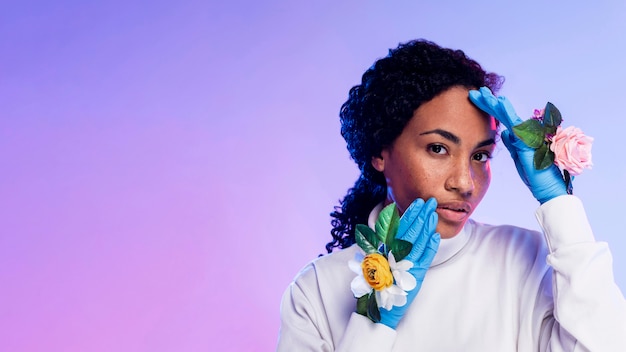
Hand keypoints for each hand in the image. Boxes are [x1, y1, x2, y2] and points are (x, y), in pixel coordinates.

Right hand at [379, 197, 439, 328]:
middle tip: (430, 201)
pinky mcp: (414, 276)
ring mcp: (405, 264)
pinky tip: (436, 236)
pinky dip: (430, 247)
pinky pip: (424, 258)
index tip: (418, 202)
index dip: (410, 214)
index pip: (400, 227)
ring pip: (418, 241)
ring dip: (426, 226)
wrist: (379, 308)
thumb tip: (394, 227)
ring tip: (433, 213)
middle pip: (410, 231)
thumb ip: (386, 245)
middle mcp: (394, 254)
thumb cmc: (378, 283)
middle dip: (421, 214)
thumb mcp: (378, 260)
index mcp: (385, 249)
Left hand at [469, 87, 566, 203]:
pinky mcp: (529, 141)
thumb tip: (504, 133)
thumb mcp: (519, 158)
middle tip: (475, 92)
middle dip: (488, 102)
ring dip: (494, 103)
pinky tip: (499, 101)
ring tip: (482, 93)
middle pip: (503, 114)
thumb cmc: (536, 176)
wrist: (550, 190)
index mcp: (520, 137)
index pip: (502, 120)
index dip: (489, 110)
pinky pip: (516, 123)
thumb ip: (512, 144)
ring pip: (508, 115)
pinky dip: (508, 111)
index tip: (477, 100)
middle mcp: (525, 133)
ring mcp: (528, 135)